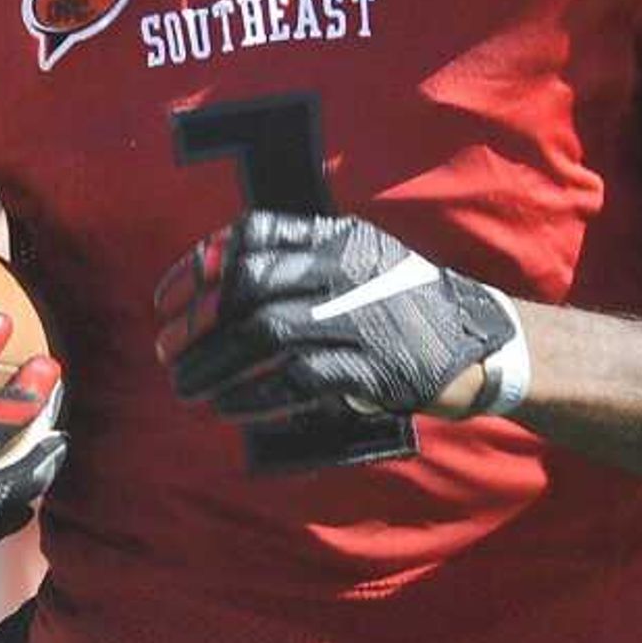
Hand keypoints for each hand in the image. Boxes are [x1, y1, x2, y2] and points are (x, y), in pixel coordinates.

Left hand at [154, 211, 524, 462]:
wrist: (474, 341)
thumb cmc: (400, 301)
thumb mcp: (358, 259)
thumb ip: (298, 258)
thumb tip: (215, 275)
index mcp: (336, 237)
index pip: (253, 235)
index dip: (199, 264)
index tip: (166, 299)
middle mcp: (343, 270)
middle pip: (249, 284)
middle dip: (198, 320)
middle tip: (167, 351)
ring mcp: (357, 317)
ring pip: (264, 333)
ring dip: (214, 363)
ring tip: (186, 386)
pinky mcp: (369, 366)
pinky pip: (295, 380)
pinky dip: (253, 395)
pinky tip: (228, 407)